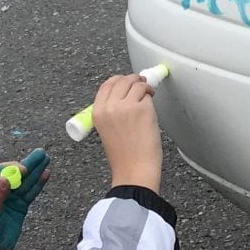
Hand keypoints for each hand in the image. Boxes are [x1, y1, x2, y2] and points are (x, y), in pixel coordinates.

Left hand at [0, 148, 49, 249]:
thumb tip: (4, 178)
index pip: (2, 171)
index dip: (13, 168)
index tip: (24, 169)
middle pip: (16, 173)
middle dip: (29, 164)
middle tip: (41, 154)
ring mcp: (11, 198)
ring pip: (26, 181)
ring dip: (36, 171)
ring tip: (46, 160)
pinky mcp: (20, 206)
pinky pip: (30, 192)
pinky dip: (38, 183)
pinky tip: (45, 174)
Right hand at [91, 75, 162, 194]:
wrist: (133, 170)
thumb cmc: (123, 156)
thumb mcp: (107, 130)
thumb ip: (111, 112)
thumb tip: (125, 96)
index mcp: (97, 112)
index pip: (106, 85)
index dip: (118, 80)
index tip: (126, 81)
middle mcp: (110, 106)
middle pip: (122, 80)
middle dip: (133, 79)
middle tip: (141, 83)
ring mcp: (126, 106)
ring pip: (136, 84)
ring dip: (144, 87)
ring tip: (149, 93)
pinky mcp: (143, 109)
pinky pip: (147, 95)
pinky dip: (151, 97)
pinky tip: (152, 108)